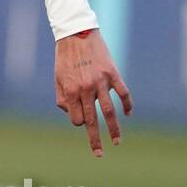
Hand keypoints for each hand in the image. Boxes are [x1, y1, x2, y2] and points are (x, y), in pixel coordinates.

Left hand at [55, 29, 131, 155]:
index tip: (81, 117)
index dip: (79, 122)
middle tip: (98, 154)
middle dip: (94, 140)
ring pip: (110, 111)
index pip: (77, 119)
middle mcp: (86, 89)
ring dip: (114, 129)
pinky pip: (123, 93)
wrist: (76, 33)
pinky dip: (127, 104)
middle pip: (92, 121)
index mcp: (71, 91)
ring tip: (116, 142)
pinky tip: (129, 113)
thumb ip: (62, 98)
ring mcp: (100, 82)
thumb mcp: (57, 78)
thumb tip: (72, 115)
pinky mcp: (112, 73)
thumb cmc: (65, 57)